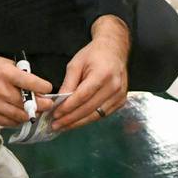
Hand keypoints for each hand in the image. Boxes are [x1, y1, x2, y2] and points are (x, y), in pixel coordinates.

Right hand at [0, 51, 53, 125]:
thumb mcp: (1, 62)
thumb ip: (18, 74)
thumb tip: (37, 87)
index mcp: (4, 73)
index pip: (31, 83)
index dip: (43, 87)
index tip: (48, 89)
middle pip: (28, 104)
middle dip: (41, 105)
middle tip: (46, 104)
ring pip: (20, 116)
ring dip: (30, 114)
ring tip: (33, 110)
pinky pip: (8, 122)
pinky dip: (16, 119)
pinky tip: (17, 114)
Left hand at [53, 15, 128, 130]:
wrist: (114, 50)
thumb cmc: (93, 55)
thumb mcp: (76, 64)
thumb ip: (68, 83)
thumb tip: (58, 101)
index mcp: (102, 75)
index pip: (82, 96)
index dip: (68, 107)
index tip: (55, 114)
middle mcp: (114, 87)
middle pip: (90, 109)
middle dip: (71, 119)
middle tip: (56, 125)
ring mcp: (120, 96)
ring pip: (97, 115)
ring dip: (79, 122)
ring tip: (64, 126)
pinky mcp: (121, 102)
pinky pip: (103, 114)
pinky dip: (89, 119)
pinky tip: (77, 121)